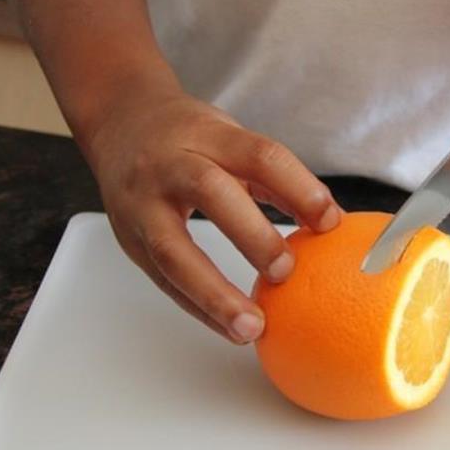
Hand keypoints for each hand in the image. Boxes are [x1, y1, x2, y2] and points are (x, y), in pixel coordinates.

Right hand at [82, 84, 340, 343]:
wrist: (119, 121)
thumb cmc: (187, 136)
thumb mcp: (231, 139)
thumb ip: (274, 178)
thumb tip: (327, 222)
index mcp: (206, 135)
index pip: (259, 155)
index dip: (299, 188)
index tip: (330, 223)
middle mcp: (169, 165)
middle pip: (211, 193)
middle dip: (252, 236)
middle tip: (287, 273)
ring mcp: (142, 204)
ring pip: (173, 250)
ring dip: (214, 294)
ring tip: (251, 328)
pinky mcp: (129, 239)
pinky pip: (163, 280)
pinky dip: (198, 307)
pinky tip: (227, 327)